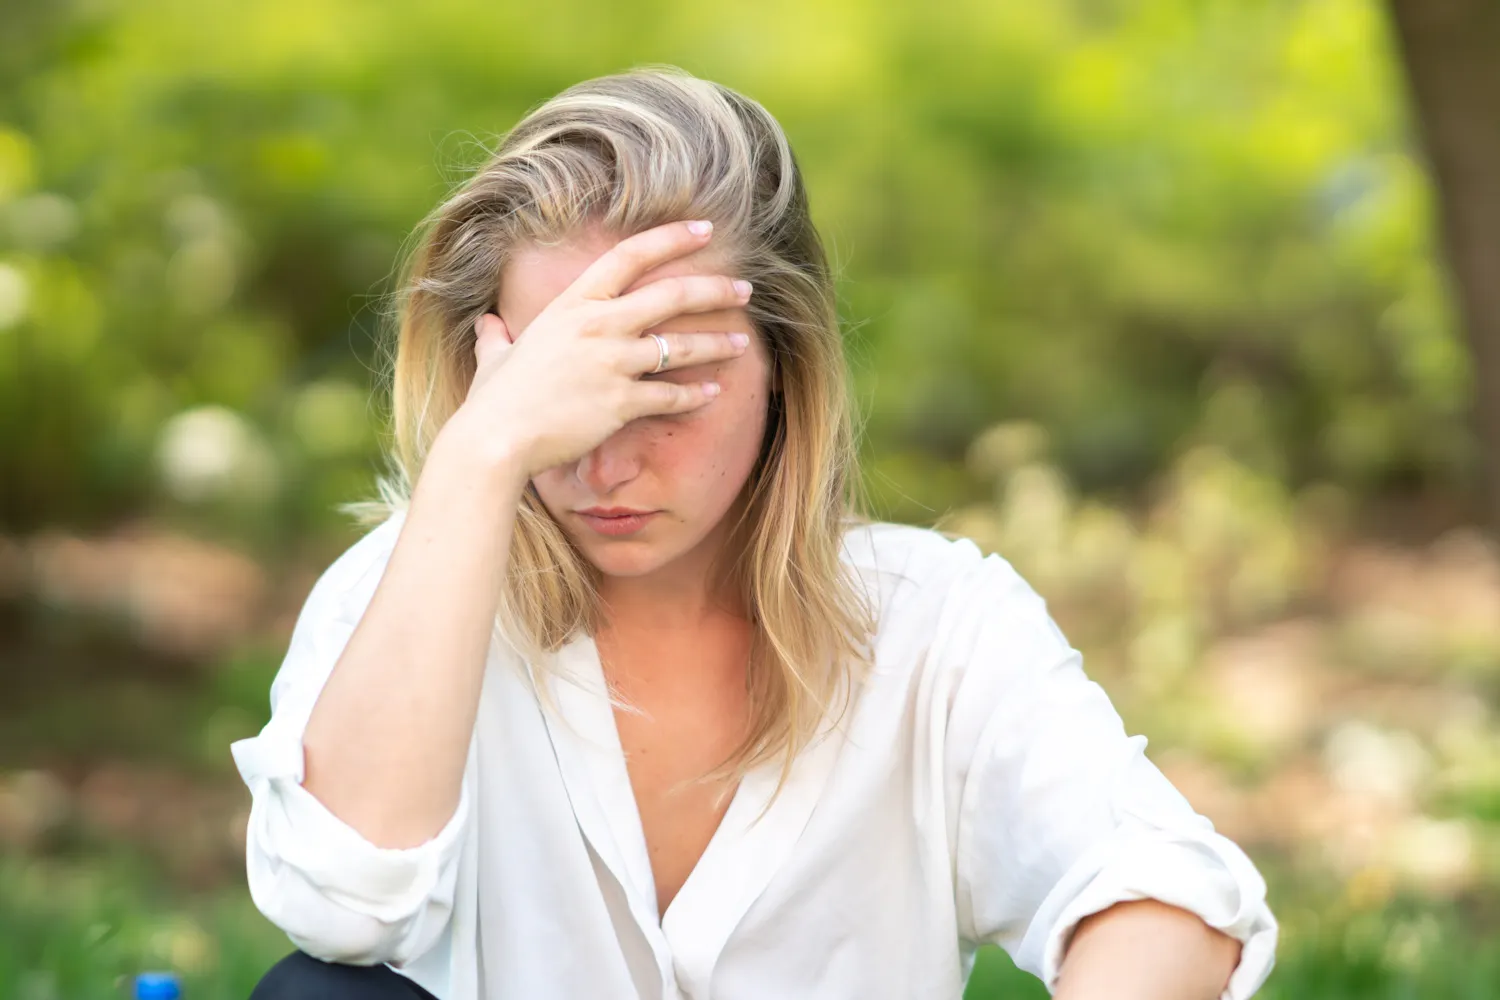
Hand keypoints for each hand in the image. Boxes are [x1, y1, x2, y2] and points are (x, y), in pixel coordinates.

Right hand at [454, 219, 751, 479]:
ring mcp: (613, 363)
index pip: (629, 256)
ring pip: (681, 346)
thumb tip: (488, 326)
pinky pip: (671, 395)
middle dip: (714, 289)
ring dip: (717, 343)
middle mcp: (598, 325)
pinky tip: (714, 393)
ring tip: (741, 343)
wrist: (496, 438)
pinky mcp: (622, 402)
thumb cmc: (494, 400)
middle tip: (744, 289)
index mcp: (572, 304)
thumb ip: (497, 337)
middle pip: (671, 295)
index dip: (671, 238)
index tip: (704, 229)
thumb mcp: (495, 357)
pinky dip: (696, 395)